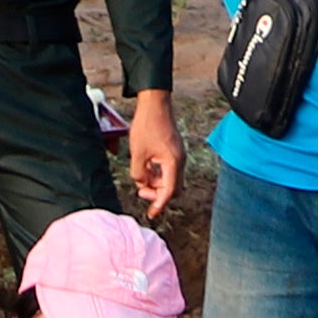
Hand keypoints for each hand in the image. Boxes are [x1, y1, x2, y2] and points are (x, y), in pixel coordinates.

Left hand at [122, 87, 184, 219]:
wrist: (155, 103)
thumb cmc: (147, 125)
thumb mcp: (137, 153)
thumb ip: (138, 173)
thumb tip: (141, 184)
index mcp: (172, 162)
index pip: (169, 191)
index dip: (159, 204)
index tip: (151, 213)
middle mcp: (179, 160)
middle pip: (173, 188)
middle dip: (158, 194)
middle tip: (141, 191)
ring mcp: (178, 155)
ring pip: (171, 179)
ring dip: (156, 183)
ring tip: (141, 177)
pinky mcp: (175, 150)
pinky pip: (169, 169)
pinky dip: (158, 174)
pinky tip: (146, 169)